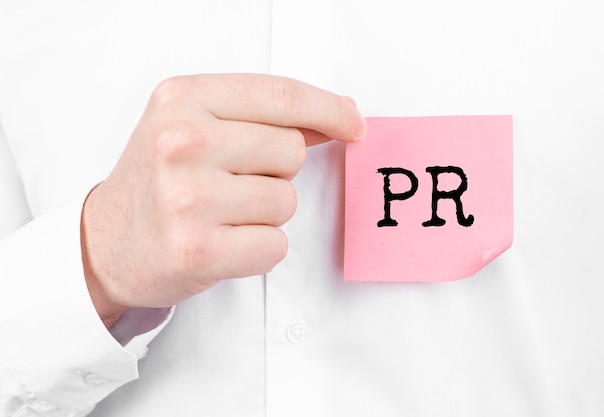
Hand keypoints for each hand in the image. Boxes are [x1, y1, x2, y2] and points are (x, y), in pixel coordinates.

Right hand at [80, 74, 365, 327]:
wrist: (105, 242)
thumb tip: (339, 116)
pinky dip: (259, 249)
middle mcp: (181, 143)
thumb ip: (262, 117)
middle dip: (275, 171)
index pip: (281, 96)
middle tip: (231, 183)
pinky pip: (274, 246)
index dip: (329, 109)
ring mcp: (186, 197)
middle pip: (290, 151)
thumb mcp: (194, 125)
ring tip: (220, 214)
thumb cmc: (156, 181)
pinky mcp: (197, 249)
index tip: (352, 124)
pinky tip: (222, 242)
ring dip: (265, 214)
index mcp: (181, 101)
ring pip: (285, 202)